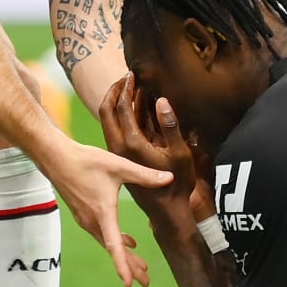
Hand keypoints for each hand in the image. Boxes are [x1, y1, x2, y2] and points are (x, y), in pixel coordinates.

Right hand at [42, 137, 169, 286]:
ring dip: (124, 254)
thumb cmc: (85, 161)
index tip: (129, 283)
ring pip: (107, 242)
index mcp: (103, 213)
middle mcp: (92, 221)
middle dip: (129, 266)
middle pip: (112, 249)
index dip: (122, 265)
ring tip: (140, 266)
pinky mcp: (82, 213)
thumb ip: (144, 175)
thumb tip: (170, 178)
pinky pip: (101, 234)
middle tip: (145, 281)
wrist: (55, 157)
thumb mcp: (118, 166)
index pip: (113, 245)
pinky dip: (115, 241)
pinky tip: (128, 240)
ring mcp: (85, 219)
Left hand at [99, 76, 197, 213]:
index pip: (121, 107)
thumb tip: (162, 100)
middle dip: (115, 91)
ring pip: (108, 121)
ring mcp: (117, 153)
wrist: (166, 211)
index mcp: (131, 143)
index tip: (132, 74)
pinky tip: (133, 110)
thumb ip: (170, 126)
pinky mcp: (120, 158)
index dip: (126, 88)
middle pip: (106, 111)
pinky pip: (114, 130)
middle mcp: (118, 147)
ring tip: (128, 88)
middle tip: (125, 77)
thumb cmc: (176, 183)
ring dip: (116, 102)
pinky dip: (120, 115)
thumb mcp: (179, 154)